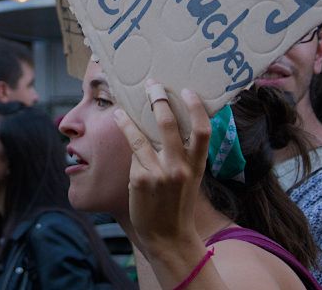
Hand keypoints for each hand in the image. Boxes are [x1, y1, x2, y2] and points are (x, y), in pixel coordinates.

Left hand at [114, 80, 216, 287]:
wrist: (168, 236)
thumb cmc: (177, 203)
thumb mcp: (189, 178)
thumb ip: (181, 154)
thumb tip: (166, 123)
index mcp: (197, 165)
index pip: (202, 131)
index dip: (196, 108)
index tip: (187, 90)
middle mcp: (180, 167)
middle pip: (170, 125)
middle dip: (159, 100)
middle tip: (152, 85)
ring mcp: (159, 174)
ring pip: (141, 136)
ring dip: (130, 117)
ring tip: (122, 107)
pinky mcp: (140, 179)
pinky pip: (131, 153)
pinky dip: (126, 136)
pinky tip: (120, 123)